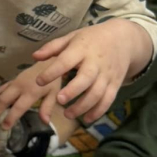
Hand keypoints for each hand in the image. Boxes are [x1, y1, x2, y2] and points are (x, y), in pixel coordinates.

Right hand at [0, 64, 62, 131]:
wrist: (48, 62)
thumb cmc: (52, 80)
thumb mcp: (54, 94)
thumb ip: (47, 107)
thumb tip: (45, 122)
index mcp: (31, 92)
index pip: (18, 107)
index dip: (10, 117)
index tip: (4, 127)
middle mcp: (19, 87)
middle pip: (2, 100)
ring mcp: (14, 83)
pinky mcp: (12, 80)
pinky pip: (1, 89)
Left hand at [32, 21, 150, 123]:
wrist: (123, 38)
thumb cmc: (91, 39)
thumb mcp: (72, 37)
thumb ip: (53, 47)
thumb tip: (34, 56)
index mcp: (82, 49)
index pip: (66, 61)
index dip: (52, 71)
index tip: (39, 81)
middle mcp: (95, 63)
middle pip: (86, 79)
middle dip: (73, 91)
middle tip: (59, 100)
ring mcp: (107, 74)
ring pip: (97, 93)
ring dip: (83, 106)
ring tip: (67, 114)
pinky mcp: (115, 84)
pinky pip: (108, 100)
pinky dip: (98, 111)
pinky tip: (86, 119)